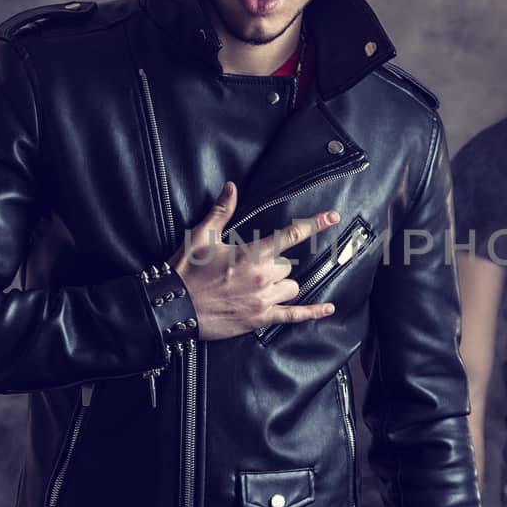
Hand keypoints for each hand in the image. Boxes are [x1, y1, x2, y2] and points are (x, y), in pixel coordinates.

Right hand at [172, 181, 339, 340]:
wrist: (174, 308)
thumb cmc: (186, 271)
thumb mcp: (202, 237)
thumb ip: (221, 211)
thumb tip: (231, 188)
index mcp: (250, 254)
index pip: (289, 235)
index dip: (313, 224)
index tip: (332, 217)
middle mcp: (261, 276)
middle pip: (287, 266)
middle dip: (274, 265)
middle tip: (250, 268)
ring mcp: (263, 299)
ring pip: (292, 287)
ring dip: (282, 284)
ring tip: (259, 284)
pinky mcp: (260, 318)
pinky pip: (294, 315)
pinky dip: (312, 312)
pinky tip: (327, 308)